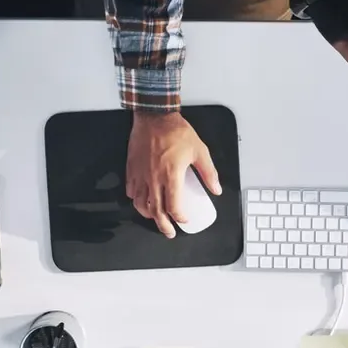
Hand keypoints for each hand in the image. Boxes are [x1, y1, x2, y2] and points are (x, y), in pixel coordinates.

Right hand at [126, 110, 221, 238]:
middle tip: (169, 232)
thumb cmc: (176, 131)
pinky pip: (131, 190)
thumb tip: (216, 189)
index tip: (184, 220)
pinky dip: (136, 199)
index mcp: (171, 175)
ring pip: (140, 203)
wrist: (155, 116)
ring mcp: (140, 174)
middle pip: (155, 211)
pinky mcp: (132, 168)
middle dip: (163, 225)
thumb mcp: (199, 151)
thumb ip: (208, 172)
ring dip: (148, 215)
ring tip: (155, 218)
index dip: (179, 218)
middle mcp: (154, 178)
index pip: (173, 206)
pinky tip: (141, 199)